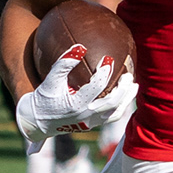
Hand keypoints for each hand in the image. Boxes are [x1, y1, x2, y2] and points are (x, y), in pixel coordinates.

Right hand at [15, 46, 138, 141]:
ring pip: (116, 113)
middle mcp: (86, 116)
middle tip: (128, 74)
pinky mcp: (92, 125)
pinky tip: (125, 96)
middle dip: (123, 88)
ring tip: (134, 85)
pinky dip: (120, 107)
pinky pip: (112, 118)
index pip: (97, 87)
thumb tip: (80, 46)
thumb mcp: (51, 80)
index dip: (104, 71)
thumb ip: (64, 63)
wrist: (39, 121)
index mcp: (76, 104)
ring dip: (127, 99)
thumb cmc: (45, 97)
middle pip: (113, 102)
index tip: (108, 58)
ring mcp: (90, 122)